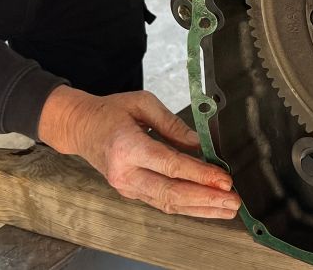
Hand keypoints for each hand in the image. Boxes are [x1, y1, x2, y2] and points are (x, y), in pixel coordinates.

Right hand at [38, 86, 240, 218]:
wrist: (79, 127)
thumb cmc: (110, 112)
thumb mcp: (143, 104)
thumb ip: (173, 124)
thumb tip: (201, 144)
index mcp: (127, 147)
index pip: (171, 166)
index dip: (200, 175)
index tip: (224, 179)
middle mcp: (125, 173)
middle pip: (171, 192)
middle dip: (206, 199)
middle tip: (232, 200)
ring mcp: (127, 186)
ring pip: (168, 204)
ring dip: (200, 208)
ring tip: (226, 208)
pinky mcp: (131, 191)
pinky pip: (162, 203)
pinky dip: (186, 207)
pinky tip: (206, 207)